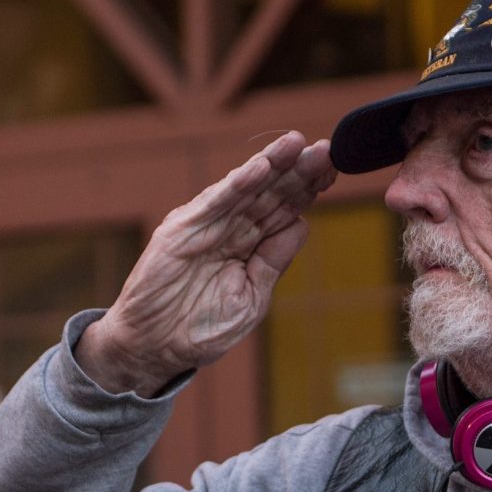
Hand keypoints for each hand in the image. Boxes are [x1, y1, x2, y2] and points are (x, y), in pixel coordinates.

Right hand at [78, 131, 336, 395]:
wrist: (155, 348)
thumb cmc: (203, 328)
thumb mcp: (251, 297)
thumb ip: (273, 261)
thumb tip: (303, 224)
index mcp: (250, 246)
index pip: (285, 210)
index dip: (308, 189)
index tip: (335, 168)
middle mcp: (231, 229)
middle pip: (271, 194)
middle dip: (299, 171)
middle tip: (328, 148)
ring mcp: (207, 225)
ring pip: (246, 190)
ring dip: (272, 165)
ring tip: (297, 143)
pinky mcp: (183, 229)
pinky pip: (215, 202)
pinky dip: (238, 183)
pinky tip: (261, 166)